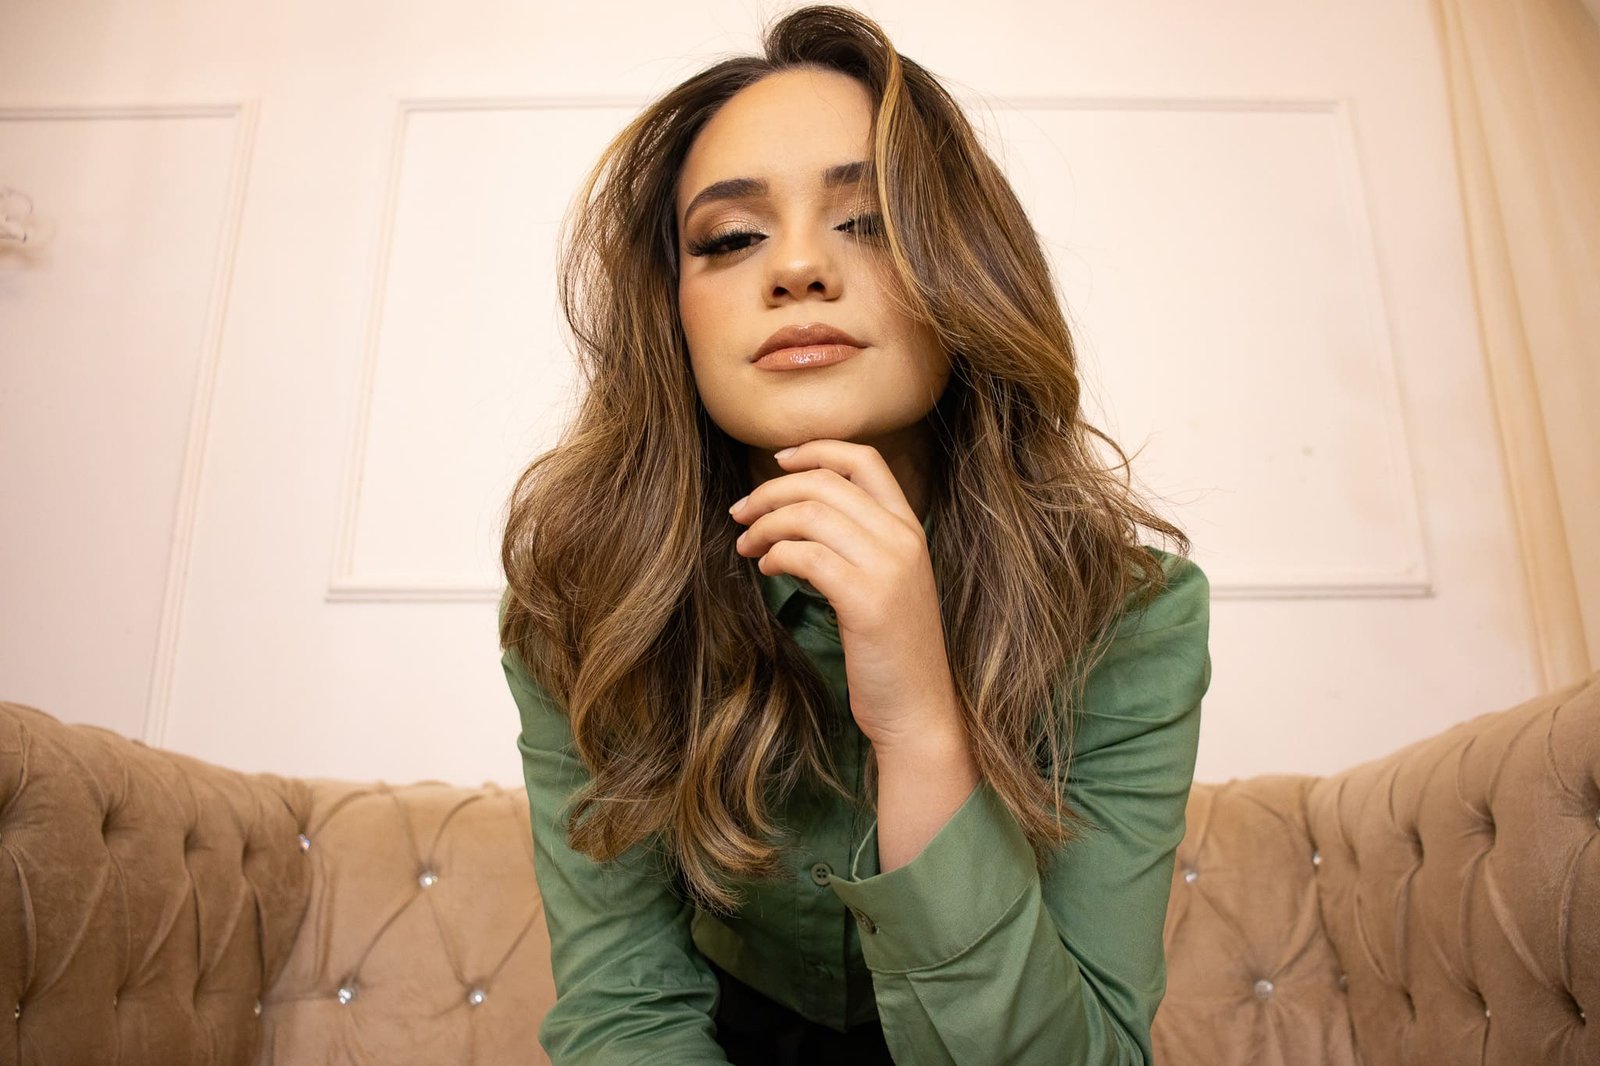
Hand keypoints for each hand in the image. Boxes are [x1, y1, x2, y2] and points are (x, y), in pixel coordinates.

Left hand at [728, 439, 962, 750]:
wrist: (918, 710)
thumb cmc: (891, 651)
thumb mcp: (885, 583)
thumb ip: (858, 544)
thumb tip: (798, 513)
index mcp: (909, 528)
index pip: (864, 459)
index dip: (815, 450)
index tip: (777, 462)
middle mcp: (903, 538)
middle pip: (825, 483)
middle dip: (771, 491)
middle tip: (740, 514)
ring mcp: (889, 567)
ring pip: (811, 514)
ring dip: (766, 525)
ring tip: (747, 546)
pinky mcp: (867, 600)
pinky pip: (807, 555)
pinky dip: (776, 556)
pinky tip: (767, 570)